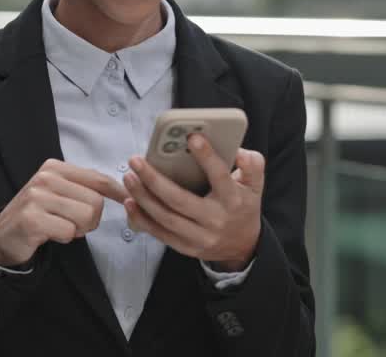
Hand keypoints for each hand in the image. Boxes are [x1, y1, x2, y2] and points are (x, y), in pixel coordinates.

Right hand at [0, 158, 128, 266]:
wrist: (4, 235)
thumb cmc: (39, 214)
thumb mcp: (60, 193)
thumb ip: (85, 188)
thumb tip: (125, 190)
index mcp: (55, 168)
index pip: (97, 179)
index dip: (117, 192)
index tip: (128, 200)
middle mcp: (45, 178)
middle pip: (95, 202)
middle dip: (91, 219)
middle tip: (73, 224)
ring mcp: (37, 197)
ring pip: (85, 216)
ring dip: (78, 229)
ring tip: (61, 227)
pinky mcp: (32, 219)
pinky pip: (68, 231)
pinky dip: (64, 238)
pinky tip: (49, 234)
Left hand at [123, 134, 263, 271]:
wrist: (244, 247)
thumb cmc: (244, 207)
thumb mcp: (255, 185)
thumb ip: (252, 165)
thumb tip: (238, 151)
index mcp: (233, 200)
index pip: (219, 176)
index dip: (206, 157)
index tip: (192, 138)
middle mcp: (215, 220)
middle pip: (180, 200)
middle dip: (154, 180)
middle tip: (136, 161)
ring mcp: (199, 237)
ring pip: (165, 218)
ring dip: (143, 197)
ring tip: (129, 177)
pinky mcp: (186, 247)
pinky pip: (160, 233)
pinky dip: (142, 218)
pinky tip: (130, 202)